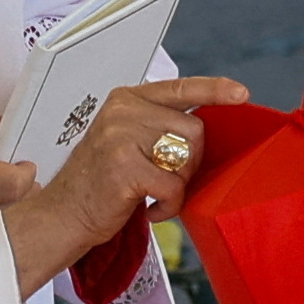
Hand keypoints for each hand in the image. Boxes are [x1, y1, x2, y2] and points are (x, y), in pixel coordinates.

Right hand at [5, 77, 250, 297]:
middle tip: (166, 180)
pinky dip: (169, 205)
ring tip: (155, 194)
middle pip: (193, 129)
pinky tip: (150, 209)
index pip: (179, 88)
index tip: (240, 93)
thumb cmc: (99, 184)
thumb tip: (202, 131)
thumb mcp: (124, 141)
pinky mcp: (125, 167)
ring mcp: (121, 137)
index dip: (213, 90)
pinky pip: (173, 185)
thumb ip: (157, 127)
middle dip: (190, 162)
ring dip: (179, 184)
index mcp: (126, 99)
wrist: (62, 215)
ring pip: (186, 156)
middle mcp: (122, 111)